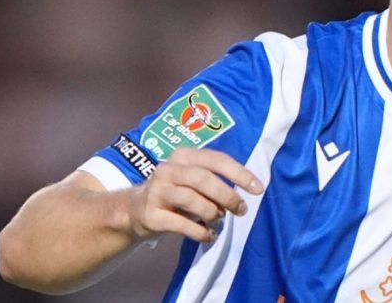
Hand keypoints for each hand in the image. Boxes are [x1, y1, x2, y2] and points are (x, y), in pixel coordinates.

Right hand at [127, 148, 261, 242]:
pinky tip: (208, 236)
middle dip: (227, 196)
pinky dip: (200, 232)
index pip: (216, 159)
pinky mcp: (151, 214)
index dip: (240, 173)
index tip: (258, 189)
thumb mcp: (191, 179)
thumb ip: (213, 181)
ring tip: (218, 221)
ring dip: (212, 213)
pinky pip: (181, 224)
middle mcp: (168, 169)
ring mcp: (157, 191)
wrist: (133, 210)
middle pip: (203, 179)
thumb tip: (243, 195)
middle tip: (241, 210)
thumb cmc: (173, 194)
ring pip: (192, 199)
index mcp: (183, 156)